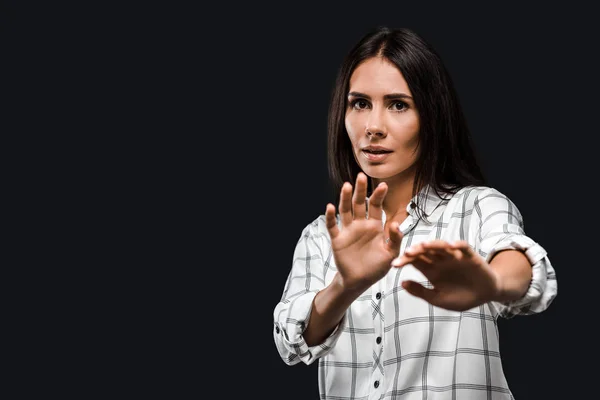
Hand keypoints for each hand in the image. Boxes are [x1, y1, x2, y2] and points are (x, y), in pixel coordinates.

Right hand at [325, 173, 402, 292]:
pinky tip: (330, 207)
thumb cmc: (376, 267)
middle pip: (359, 203)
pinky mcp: (337, 239)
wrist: (359, 281)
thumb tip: (396, 223)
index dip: (379, 196)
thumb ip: (394, 239)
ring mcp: (348, 231)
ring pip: (345, 210)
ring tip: (347, 186)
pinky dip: (330, 217)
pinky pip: (332, 226)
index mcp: (375, 226)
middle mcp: (360, 225)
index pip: (376, 206)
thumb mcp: (391, 254)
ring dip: (345, 199)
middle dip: (360, 190)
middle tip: (361, 176)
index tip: (383, 185)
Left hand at [391, 240, 500, 310]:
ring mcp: (454, 256)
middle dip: (416, 251)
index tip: (394, 265)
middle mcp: (440, 260)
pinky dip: (458, 245)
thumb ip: (421, 292)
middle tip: (407, 253)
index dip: (404, 261)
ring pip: (441, 246)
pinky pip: (463, 247)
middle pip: (425, 251)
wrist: (485, 296)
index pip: (414, 261)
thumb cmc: (461, 297)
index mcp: (431, 270)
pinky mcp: (469, 255)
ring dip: (433, 245)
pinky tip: (451, 245)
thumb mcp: (439, 298)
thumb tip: (402, 283)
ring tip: (424, 246)